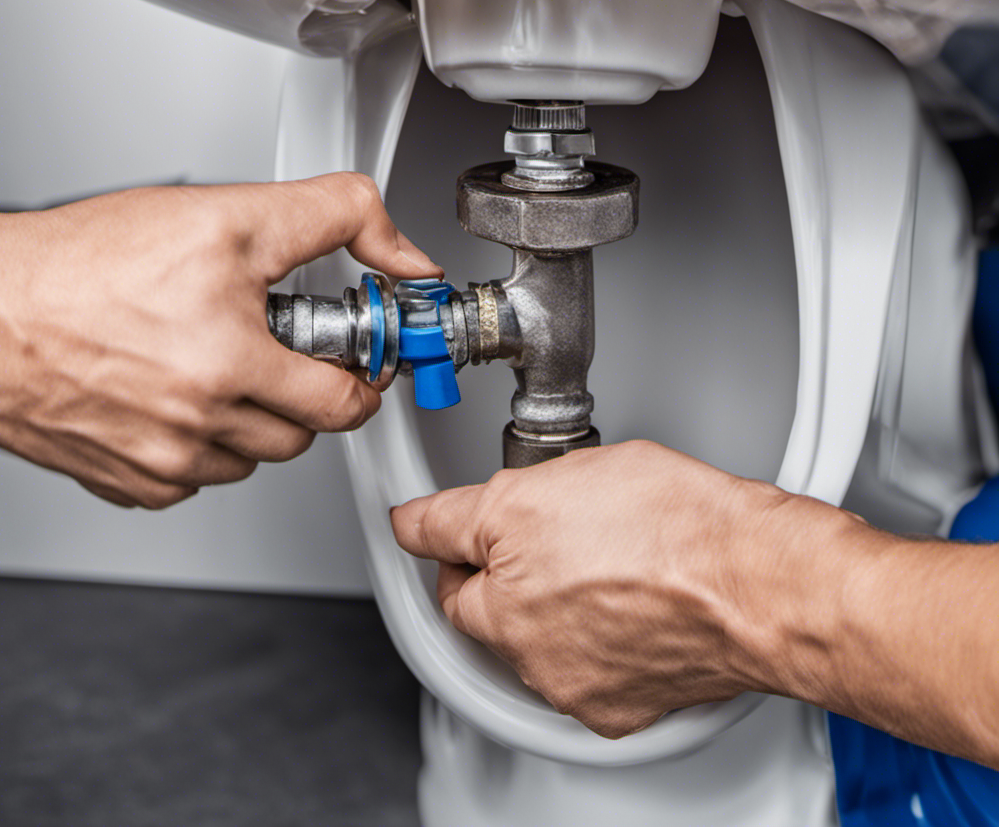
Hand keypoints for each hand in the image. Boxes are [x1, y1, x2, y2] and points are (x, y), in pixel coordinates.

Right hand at [0, 173, 439, 508]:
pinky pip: (195, 477)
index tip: (358, 356)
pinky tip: (175, 391)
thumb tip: (405, 257)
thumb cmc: (82, 263)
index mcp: (230, 363)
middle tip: (277, 344)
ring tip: (216, 357)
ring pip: (249, 458)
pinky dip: (200, 441)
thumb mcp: (229, 212)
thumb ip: (335, 218)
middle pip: (301, 433)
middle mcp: (197, 424)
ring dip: (253, 416)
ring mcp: (160, 460)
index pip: (344, 402)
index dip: (361, 373)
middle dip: (305, 390)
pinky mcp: (126, 481)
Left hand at [391, 440, 837, 738]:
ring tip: (604, 582)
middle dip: (489, 577)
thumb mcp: (586, 467)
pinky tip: (625, 620)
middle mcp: (515, 613)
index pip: (429, 532)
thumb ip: (518, 494)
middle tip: (538, 549)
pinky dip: (584, 654)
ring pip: (520, 643)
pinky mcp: (595, 707)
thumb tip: (489, 506)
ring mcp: (555, 668)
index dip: (429, 525)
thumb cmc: (688, 521)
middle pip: (472, 600)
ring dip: (539, 618)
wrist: (756, 585)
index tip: (419, 526)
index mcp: (506, 535)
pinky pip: (568, 676)